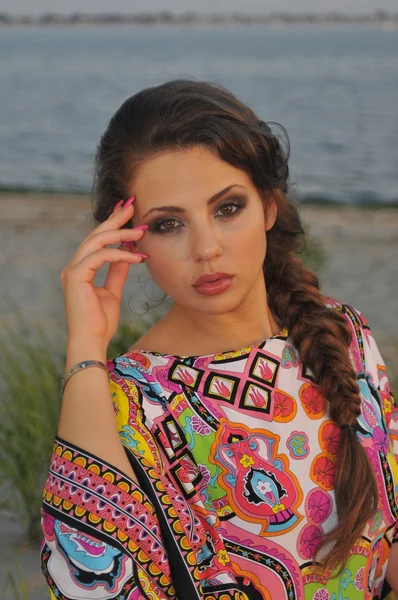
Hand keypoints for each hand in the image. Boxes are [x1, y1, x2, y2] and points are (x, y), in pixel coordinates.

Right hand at [60, 197, 147, 348]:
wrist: (92, 341)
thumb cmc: (101, 323)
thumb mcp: (113, 292)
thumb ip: (118, 272)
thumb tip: (128, 254)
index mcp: (81, 269)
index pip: (97, 241)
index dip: (112, 224)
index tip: (128, 212)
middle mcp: (74, 267)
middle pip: (95, 234)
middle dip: (114, 219)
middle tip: (132, 205)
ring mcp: (72, 270)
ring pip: (96, 241)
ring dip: (121, 233)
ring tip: (141, 231)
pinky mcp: (75, 276)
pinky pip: (100, 256)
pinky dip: (120, 254)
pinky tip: (137, 256)